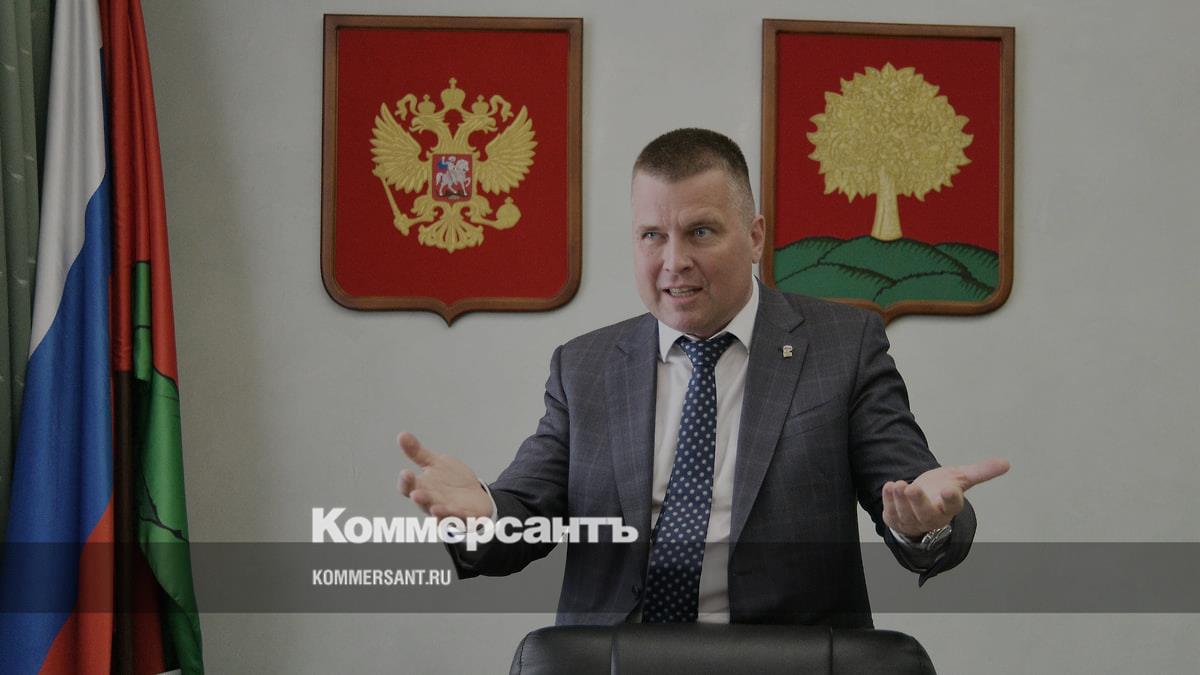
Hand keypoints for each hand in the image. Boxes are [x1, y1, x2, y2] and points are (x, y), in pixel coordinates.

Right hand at [397, 432, 492, 519]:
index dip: (406, 482)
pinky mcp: (464, 518)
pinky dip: (458, 516)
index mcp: (422, 487)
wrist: (475, 494)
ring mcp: (447, 512)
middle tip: (416, 494)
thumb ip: (418, 453)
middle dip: (420, 498)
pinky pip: (460, 519)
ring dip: (438, 512)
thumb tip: (402, 435)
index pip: (408, 487)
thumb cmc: (451, 481)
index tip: (406, 473)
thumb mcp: (436, 462)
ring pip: (440, 515)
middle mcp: (431, 502)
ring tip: (435, 508)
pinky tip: (458, 512)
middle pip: (423, 502)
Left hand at [882, 458, 1009, 538]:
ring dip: (900, 500)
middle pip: (926, 513)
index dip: (951, 498)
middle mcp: (931, 515)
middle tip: (912, 489)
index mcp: (949, 506)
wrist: (919, 499)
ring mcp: (912, 519)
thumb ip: (981, 472)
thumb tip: (1006, 463)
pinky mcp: (895, 517)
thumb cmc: (941, 489)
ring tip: (898, 485)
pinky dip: (888, 500)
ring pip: (906, 513)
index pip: (952, 505)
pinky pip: (891, 511)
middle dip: (918, 502)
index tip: (950, 489)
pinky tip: (889, 486)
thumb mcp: (960, 478)